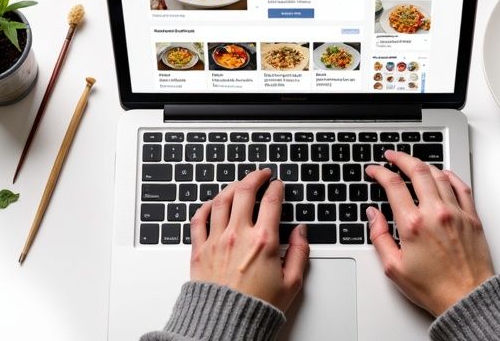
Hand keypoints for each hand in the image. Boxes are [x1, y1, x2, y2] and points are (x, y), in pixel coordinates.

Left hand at [189, 168, 309, 311]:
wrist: (226, 325)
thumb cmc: (257, 307)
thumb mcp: (292, 283)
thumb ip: (300, 253)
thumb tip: (302, 232)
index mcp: (263, 241)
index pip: (271, 201)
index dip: (276, 188)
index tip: (278, 185)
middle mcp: (238, 235)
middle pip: (244, 191)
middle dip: (255, 177)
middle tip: (261, 174)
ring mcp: (216, 240)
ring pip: (221, 200)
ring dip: (232, 186)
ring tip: (240, 184)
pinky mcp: (199, 250)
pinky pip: (198, 219)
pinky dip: (206, 206)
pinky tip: (213, 203)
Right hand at [365, 151, 494, 316]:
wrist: (468, 299)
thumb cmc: (434, 288)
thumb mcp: (394, 268)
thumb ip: (380, 237)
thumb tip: (373, 215)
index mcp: (413, 224)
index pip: (393, 185)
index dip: (380, 172)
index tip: (374, 170)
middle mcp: (435, 213)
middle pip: (417, 170)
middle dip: (401, 158)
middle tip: (392, 156)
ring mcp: (456, 213)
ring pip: (439, 175)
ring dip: (423, 165)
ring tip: (413, 163)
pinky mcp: (472, 218)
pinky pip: (461, 187)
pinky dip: (450, 176)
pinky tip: (443, 174)